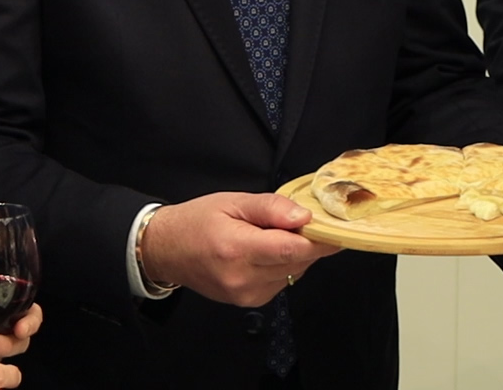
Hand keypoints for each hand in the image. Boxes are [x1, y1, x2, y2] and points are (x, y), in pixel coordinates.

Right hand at [139, 192, 339, 307]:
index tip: (336, 228)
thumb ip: (270, 208)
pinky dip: (284, 265)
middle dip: (311, 242)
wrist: (166, 250)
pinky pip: (281, 282)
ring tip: (278, 234)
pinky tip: (268, 251)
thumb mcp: (233, 202)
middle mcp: (242, 278)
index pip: (293, 249)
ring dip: (297, 254)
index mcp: (237, 249)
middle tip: (309, 222)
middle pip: (297, 262)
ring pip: (293, 273)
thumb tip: (304, 216)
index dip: (320, 239)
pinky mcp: (247, 302)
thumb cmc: (196, 221)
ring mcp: (244, 294)